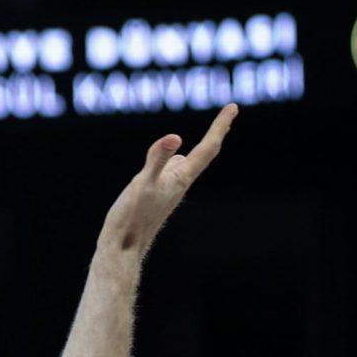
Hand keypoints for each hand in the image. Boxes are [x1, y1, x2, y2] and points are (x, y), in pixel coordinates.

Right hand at [96, 104, 234, 252]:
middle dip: (217, 132)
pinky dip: (179, 157)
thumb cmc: (131, 218)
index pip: (207, 147)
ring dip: (203, 146)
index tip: (233, 107)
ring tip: (214, 133)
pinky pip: (173, 170)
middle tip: (230, 113)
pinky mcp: (156, 195)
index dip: (220, 125)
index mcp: (181, 178)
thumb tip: (176, 138)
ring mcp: (168, 190)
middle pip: (205, 153)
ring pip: (189, 162)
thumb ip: (157, 159)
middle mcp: (179, 183)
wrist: (123, 249)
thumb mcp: (142, 183)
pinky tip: (175, 158)